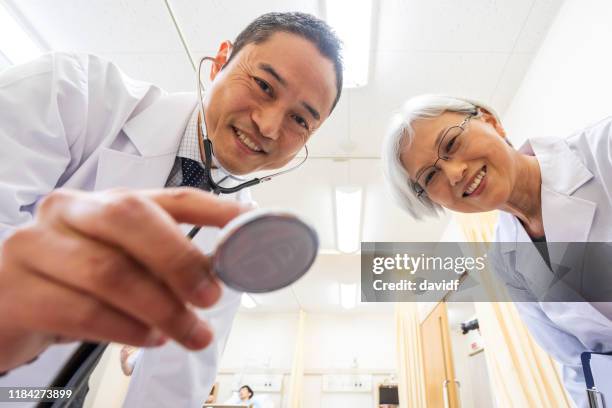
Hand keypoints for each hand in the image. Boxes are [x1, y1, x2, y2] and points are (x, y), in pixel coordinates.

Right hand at [0, 188, 246, 370]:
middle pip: (131, 218)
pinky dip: (124, 329)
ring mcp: (36, 245)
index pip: (169, 198)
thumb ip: (162, 265)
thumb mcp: (122, 266)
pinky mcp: (16, 289)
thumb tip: (220, 276)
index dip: (214, 209)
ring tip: (187, 333)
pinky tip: (146, 339)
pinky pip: (82, 311)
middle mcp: (69, 210)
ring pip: (109, 270)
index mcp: (105, 202)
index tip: (249, 224)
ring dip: (160, 309)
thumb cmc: (75, 284)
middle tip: (211, 298)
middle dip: (180, 260)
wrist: (7, 308)